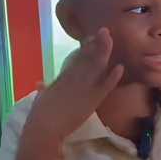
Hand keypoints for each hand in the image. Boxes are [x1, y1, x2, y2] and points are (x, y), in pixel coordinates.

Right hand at [27, 28, 123, 142]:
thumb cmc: (39, 115)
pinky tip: (121, 67)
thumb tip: (40, 84)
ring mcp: (83, 88)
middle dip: (96, 44)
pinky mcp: (91, 99)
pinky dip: (113, 77)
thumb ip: (43, 90)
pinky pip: (105, 86)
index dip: (85, 49)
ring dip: (104, 51)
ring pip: (95, 66)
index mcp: (62, 79)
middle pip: (87, 58)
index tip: (91, 38)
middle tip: (104, 31)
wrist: (44, 128)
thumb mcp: (41, 98)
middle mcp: (72, 79)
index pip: (75, 61)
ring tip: (110, 37)